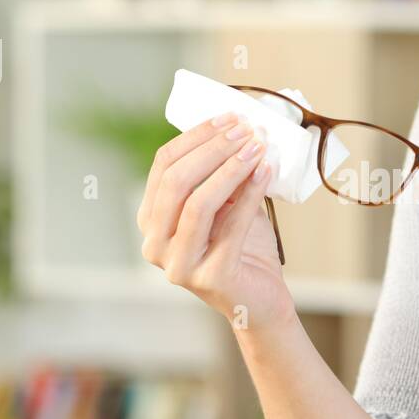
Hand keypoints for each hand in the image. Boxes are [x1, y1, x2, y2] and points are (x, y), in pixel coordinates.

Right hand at [137, 113, 294, 327]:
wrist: (262, 301)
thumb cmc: (244, 249)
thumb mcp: (228, 204)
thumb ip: (223, 173)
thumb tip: (238, 128)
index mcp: (151, 220)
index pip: (164, 165)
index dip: (197, 136)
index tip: (230, 117)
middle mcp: (154, 244)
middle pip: (176, 181)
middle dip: (213, 148)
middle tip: (246, 129)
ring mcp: (178, 264)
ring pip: (198, 202)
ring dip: (231, 167)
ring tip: (258, 146)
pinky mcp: (210, 278)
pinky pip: (231, 225)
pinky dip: (251, 192)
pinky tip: (267, 170)